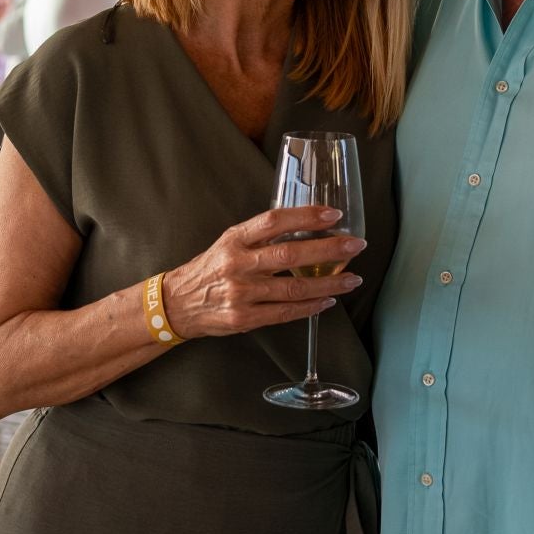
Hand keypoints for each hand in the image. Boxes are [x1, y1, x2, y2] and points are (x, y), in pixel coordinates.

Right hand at [160, 205, 364, 340]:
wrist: (177, 304)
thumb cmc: (210, 269)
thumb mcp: (229, 242)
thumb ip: (261, 236)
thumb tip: (307, 227)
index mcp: (234, 239)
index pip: (274, 221)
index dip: (306, 216)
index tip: (334, 214)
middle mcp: (237, 264)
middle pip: (290, 254)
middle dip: (328, 250)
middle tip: (355, 246)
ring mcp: (241, 293)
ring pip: (293, 288)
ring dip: (328, 283)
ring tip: (352, 279)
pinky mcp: (244, 319)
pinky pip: (284, 313)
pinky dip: (310, 307)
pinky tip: (328, 301)